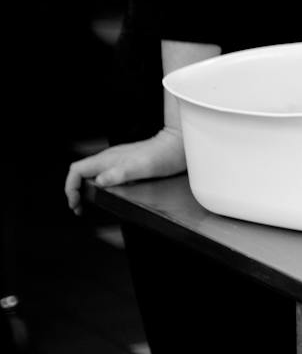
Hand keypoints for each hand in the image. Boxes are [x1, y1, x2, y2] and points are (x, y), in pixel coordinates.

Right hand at [64, 129, 186, 213]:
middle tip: (79, 207)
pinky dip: (99, 187)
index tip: (75, 202)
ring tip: (87, 204)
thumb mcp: (142, 168)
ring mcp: (118, 161)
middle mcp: (110, 159)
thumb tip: (100, 181)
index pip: (76, 170)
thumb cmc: (164, 156)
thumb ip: (120, 173)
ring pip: (92, 174)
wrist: (180, 146)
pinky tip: (107, 195)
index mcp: (108, 159)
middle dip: (75, 190)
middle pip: (81, 173)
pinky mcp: (127, 164)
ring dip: (86, 189)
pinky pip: (105, 175)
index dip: (70, 187)